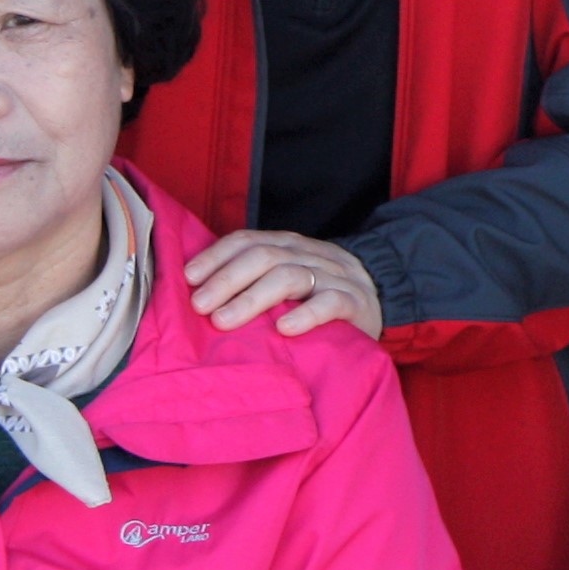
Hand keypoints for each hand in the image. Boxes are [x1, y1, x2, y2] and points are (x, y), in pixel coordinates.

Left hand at [184, 228, 385, 339]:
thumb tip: (197, 294)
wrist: (380, 299)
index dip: (216, 256)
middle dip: (227, 280)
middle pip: (264, 257)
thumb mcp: (286, 279)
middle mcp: (308, 254)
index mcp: (288, 245)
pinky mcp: (356, 302)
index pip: (248, 240)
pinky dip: (306, 314)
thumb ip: (252, 280)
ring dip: (252, 298)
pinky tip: (284, 329)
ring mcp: (334, 276)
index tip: (188, 278)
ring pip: (290, 276)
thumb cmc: (318, 296)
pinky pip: (330, 303)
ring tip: (225, 321)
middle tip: (200, 306)